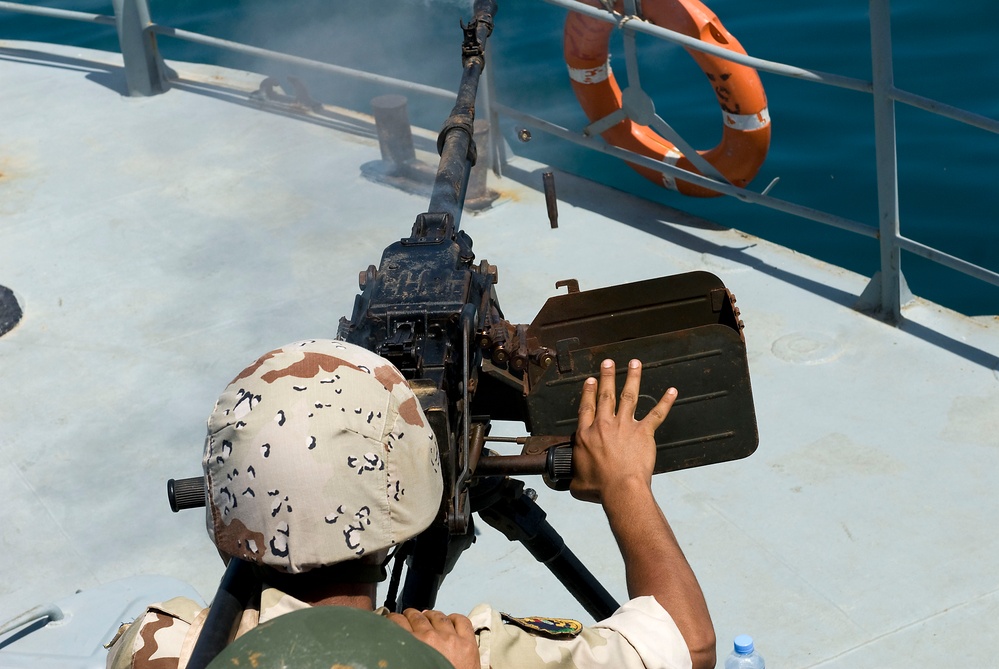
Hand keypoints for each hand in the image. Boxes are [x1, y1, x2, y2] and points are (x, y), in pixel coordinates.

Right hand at [386, 609, 479, 668]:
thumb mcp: (411, 666)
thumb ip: (404, 657)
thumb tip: (396, 650)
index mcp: (414, 647)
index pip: (399, 623)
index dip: (394, 619)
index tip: (394, 620)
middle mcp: (432, 638)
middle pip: (417, 617)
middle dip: (410, 615)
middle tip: (408, 617)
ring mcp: (452, 638)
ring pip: (438, 616)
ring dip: (430, 615)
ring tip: (427, 616)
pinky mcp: (468, 643)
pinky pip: (462, 621)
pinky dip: (455, 618)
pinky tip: (450, 621)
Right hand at [570, 359, 677, 503]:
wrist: (621, 489)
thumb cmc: (599, 488)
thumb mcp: (577, 483)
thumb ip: (574, 477)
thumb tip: (570, 481)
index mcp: (586, 435)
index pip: (587, 407)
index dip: (588, 392)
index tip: (591, 380)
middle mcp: (604, 425)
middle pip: (605, 395)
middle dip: (607, 376)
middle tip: (608, 363)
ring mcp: (625, 426)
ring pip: (628, 396)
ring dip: (632, 378)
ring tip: (634, 363)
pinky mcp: (643, 432)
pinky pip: (656, 414)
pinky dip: (665, 402)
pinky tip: (672, 391)